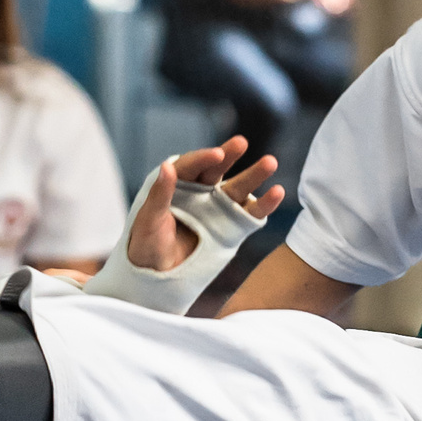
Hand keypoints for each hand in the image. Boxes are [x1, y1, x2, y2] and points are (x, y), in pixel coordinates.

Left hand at [125, 138, 284, 272]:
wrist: (156, 277)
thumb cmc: (145, 247)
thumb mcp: (148, 220)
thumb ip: (159, 194)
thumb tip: (167, 166)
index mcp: (176, 185)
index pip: (191, 166)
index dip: (204, 159)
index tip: (217, 155)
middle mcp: (199, 192)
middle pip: (217, 170)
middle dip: (230, 156)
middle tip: (241, 143)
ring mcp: (216, 209)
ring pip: (237, 188)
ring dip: (254, 176)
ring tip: (270, 162)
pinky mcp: (230, 226)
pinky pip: (249, 213)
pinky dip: (263, 205)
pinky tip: (277, 193)